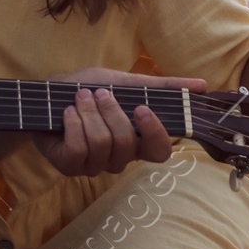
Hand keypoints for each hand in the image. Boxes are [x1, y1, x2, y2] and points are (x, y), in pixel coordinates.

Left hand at [34, 83, 175, 177]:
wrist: (46, 94)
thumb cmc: (88, 89)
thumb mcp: (125, 82)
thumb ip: (161, 86)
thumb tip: (202, 85)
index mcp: (137, 141)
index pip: (160, 152)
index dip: (155, 134)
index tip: (142, 109)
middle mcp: (118, 158)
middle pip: (128, 145)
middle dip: (112, 113)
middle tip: (99, 93)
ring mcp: (93, 166)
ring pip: (102, 145)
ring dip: (90, 114)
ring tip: (80, 98)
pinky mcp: (69, 167)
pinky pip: (79, 149)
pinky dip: (73, 124)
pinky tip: (67, 112)